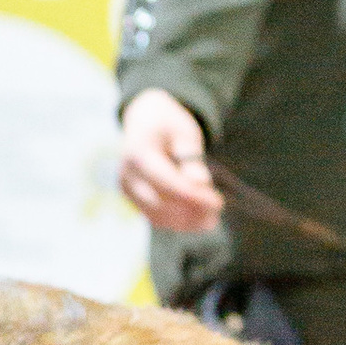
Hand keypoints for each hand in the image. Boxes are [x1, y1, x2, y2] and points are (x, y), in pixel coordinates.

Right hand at [119, 87, 223, 234]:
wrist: (144, 121)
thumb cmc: (168, 124)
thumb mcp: (185, 133)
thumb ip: (192, 158)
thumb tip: (199, 184)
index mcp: (137, 152)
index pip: (164, 182)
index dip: (191, 195)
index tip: (217, 202)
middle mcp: (127, 175)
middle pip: (159, 204)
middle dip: (191, 211)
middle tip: (218, 208)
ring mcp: (128, 190)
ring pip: (158, 217)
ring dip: (187, 222)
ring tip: (212, 217)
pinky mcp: (134, 200)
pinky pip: (157, 218)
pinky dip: (179, 223)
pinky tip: (200, 220)